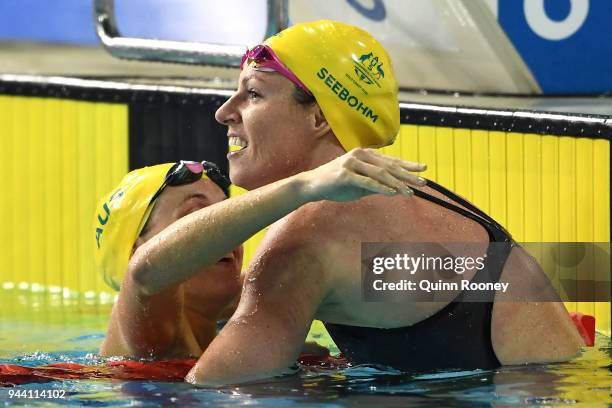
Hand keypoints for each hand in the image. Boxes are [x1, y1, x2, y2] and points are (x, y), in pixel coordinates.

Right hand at [300, 148, 426, 201]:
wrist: (311, 186)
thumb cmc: (335, 184)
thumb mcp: (359, 184)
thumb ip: (375, 184)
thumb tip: (395, 189)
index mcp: (365, 154)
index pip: (390, 160)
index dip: (408, 164)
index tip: (423, 169)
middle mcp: (360, 155)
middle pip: (388, 166)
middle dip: (407, 175)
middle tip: (422, 182)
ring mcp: (351, 163)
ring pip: (380, 174)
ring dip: (397, 184)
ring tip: (409, 192)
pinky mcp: (344, 174)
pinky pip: (366, 181)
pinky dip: (381, 188)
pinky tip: (392, 193)